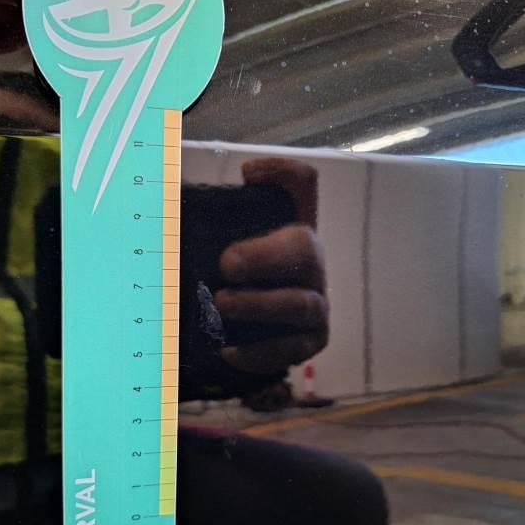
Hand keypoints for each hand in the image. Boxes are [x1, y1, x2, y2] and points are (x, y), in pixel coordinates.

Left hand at [214, 158, 328, 374]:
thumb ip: (212, 221)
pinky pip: (292, 348)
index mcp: (291, 229)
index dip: (282, 173)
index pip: (302, 185)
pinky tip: (227, 351)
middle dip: (264, 255)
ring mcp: (316, 303)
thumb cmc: (234, 282)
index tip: (246, 175)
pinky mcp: (311, 341)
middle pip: (304, 247)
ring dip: (260, 305)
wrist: (249, 332)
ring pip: (301, 303)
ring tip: (222, 306)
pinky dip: (259, 352)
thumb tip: (208, 196)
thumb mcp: (220, 247)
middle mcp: (311, 263)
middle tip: (226, 263)